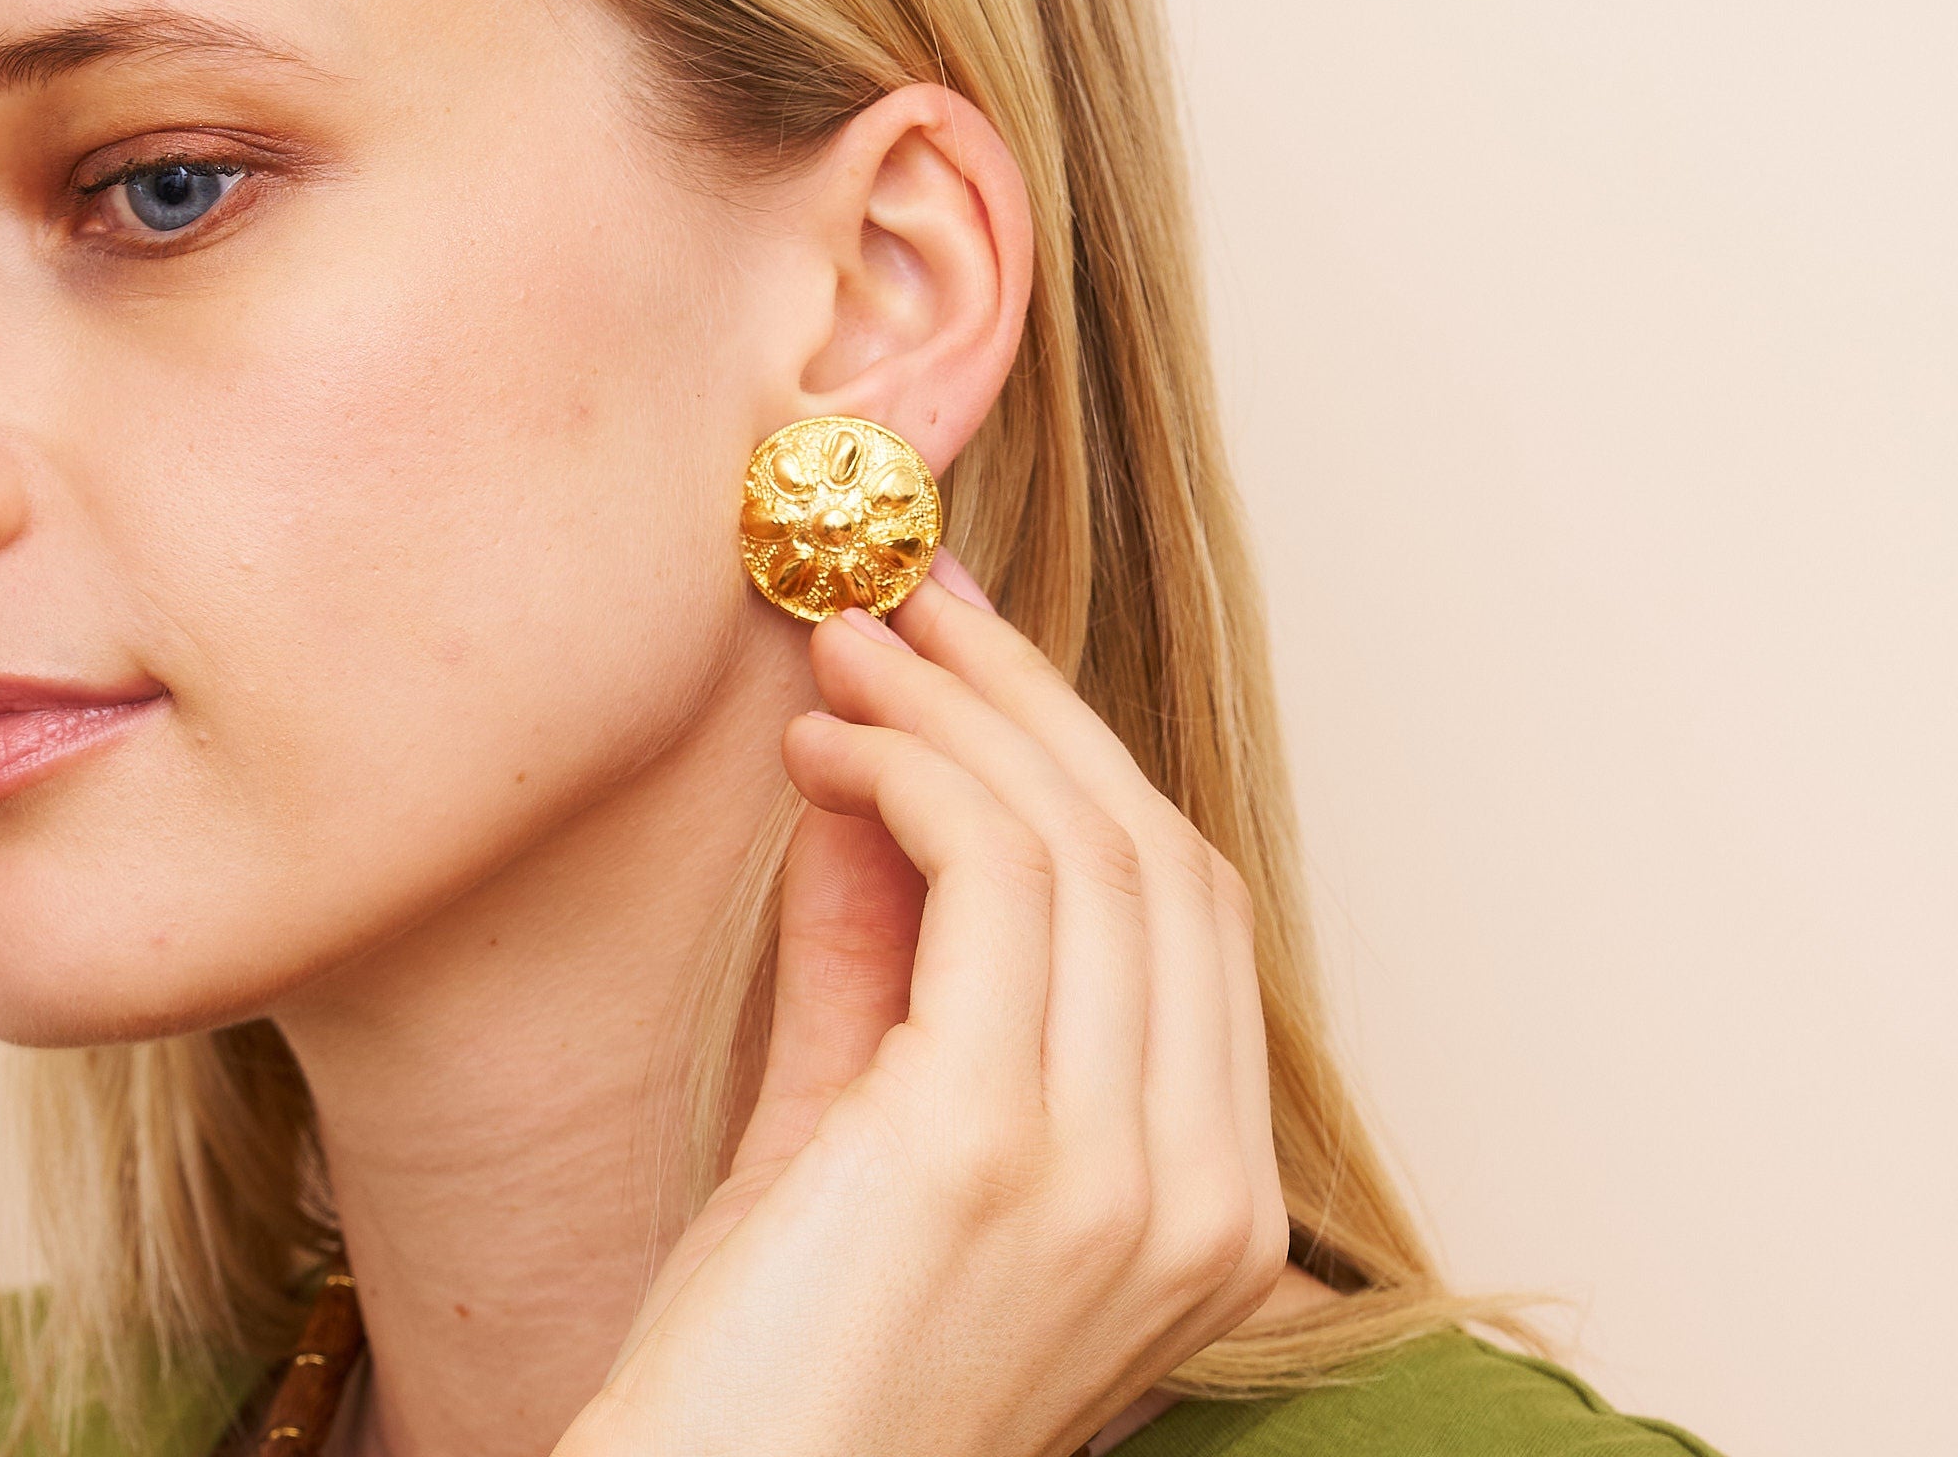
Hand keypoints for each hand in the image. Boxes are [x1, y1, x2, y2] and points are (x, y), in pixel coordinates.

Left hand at [553, 549, 1289, 1456]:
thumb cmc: (768, 1372)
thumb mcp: (856, 1137)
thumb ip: (886, 958)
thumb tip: (885, 773)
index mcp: (1206, 1210)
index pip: (1183, 912)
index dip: (1081, 755)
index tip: (977, 654)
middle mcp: (1198, 1197)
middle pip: (1153, 853)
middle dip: (1026, 700)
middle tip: (911, 602)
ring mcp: (1116, 1179)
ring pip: (1081, 844)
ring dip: (956, 713)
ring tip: (844, 651)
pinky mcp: (997, 1149)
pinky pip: (993, 876)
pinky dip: (912, 775)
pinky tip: (826, 748)